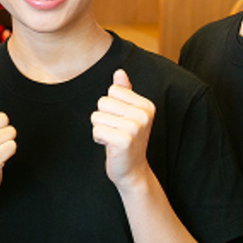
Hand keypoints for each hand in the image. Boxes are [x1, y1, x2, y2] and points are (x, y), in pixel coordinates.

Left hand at [92, 70, 154, 191]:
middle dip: (103, 117)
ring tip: (113, 138)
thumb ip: (124, 93)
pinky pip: (96, 130)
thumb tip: (119, 72)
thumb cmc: (127, 140)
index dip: (110, 106)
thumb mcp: (127, 114)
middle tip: (116, 131)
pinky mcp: (124, 140)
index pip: (113, 90)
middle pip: (103, 102)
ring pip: (97, 116)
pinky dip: (98, 138)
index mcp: (146, 105)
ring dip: (100, 129)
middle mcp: (144, 115)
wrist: (132, 170)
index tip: (120, 120)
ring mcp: (135, 127)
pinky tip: (110, 146)